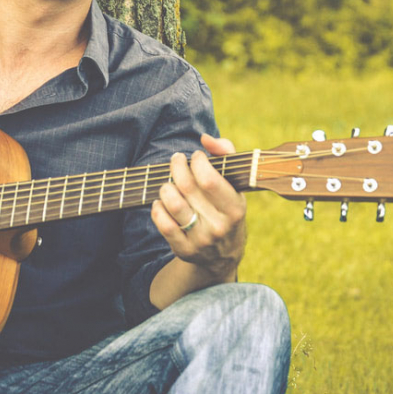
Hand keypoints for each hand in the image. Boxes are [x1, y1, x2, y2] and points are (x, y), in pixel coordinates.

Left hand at [151, 134, 245, 282]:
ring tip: (169, 182)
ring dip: (166, 187)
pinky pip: (163, 224)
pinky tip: (162, 201)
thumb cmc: (226, 208)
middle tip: (176, 160)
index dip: (198, 162)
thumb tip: (205, 138)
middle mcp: (219, 226)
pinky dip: (157, 208)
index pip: (209, 180)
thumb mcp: (235, 184)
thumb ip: (226, 154)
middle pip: (187, 188)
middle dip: (177, 167)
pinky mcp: (184, 249)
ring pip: (174, 205)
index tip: (196, 156)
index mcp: (235, 208)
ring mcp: (201, 239)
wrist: (224, 255)